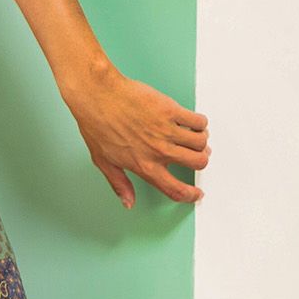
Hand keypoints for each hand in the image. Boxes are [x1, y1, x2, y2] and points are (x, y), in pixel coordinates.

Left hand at [65, 61, 209, 207]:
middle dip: (200, 161)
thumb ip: (119, 184)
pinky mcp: (170, 111)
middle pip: (198, 163)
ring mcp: (167, 131)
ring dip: (200, 141)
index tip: (195, 193)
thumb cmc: (97, 125)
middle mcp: (159, 152)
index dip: (190, 195)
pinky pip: (198, 121)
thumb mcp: (104, 161)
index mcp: (145, 167)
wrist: (98, 96)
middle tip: (196, 155)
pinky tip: (192, 122)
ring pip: (201, 142)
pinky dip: (200, 123)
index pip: (176, 190)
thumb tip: (128, 202)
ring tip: (193, 136)